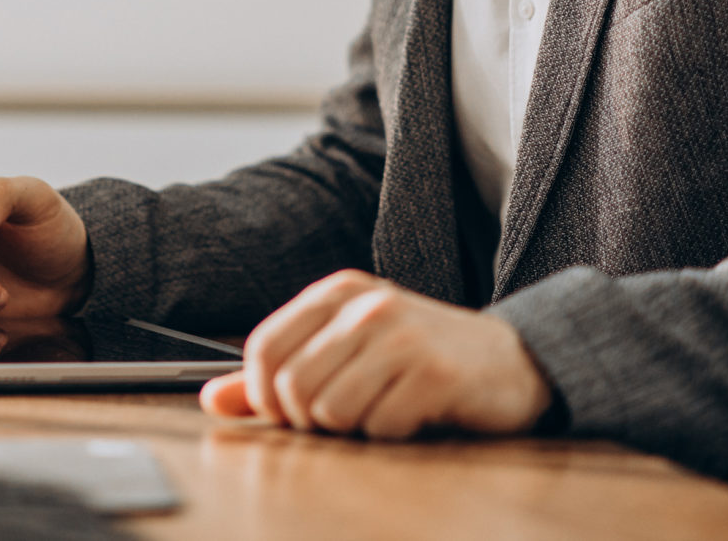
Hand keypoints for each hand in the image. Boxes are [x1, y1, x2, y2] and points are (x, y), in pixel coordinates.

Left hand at [200, 270, 552, 437]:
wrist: (512, 362)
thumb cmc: (419, 359)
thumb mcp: (346, 353)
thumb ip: (280, 375)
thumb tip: (215, 400)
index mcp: (338, 292)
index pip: (263, 347)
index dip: (264, 394)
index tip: (287, 411)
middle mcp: (367, 306)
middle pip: (292, 386)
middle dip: (311, 419)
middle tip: (346, 416)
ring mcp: (401, 335)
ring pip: (330, 410)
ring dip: (352, 428)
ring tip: (382, 410)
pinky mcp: (433, 372)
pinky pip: (379, 427)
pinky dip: (391, 435)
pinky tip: (414, 415)